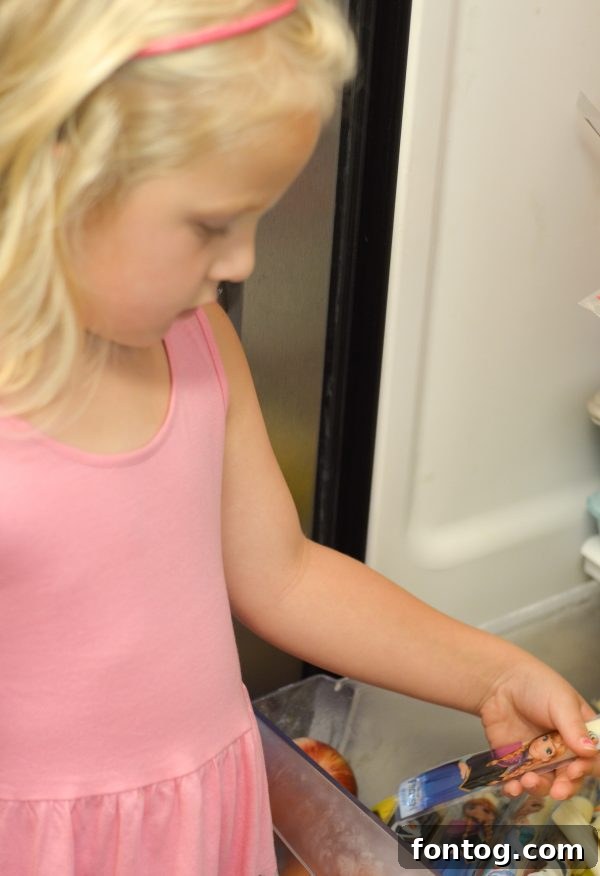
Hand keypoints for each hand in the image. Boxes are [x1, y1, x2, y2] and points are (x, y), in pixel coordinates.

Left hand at [476, 656, 598, 799]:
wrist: (498, 680)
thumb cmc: (536, 684)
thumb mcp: (561, 701)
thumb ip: (574, 727)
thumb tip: (590, 751)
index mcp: (579, 736)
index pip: (591, 760)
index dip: (586, 769)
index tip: (574, 770)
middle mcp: (561, 751)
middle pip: (569, 779)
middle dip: (565, 788)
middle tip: (557, 791)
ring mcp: (537, 758)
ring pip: (544, 784)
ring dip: (539, 788)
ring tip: (528, 781)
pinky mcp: (515, 762)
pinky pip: (517, 781)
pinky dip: (515, 789)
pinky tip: (511, 788)